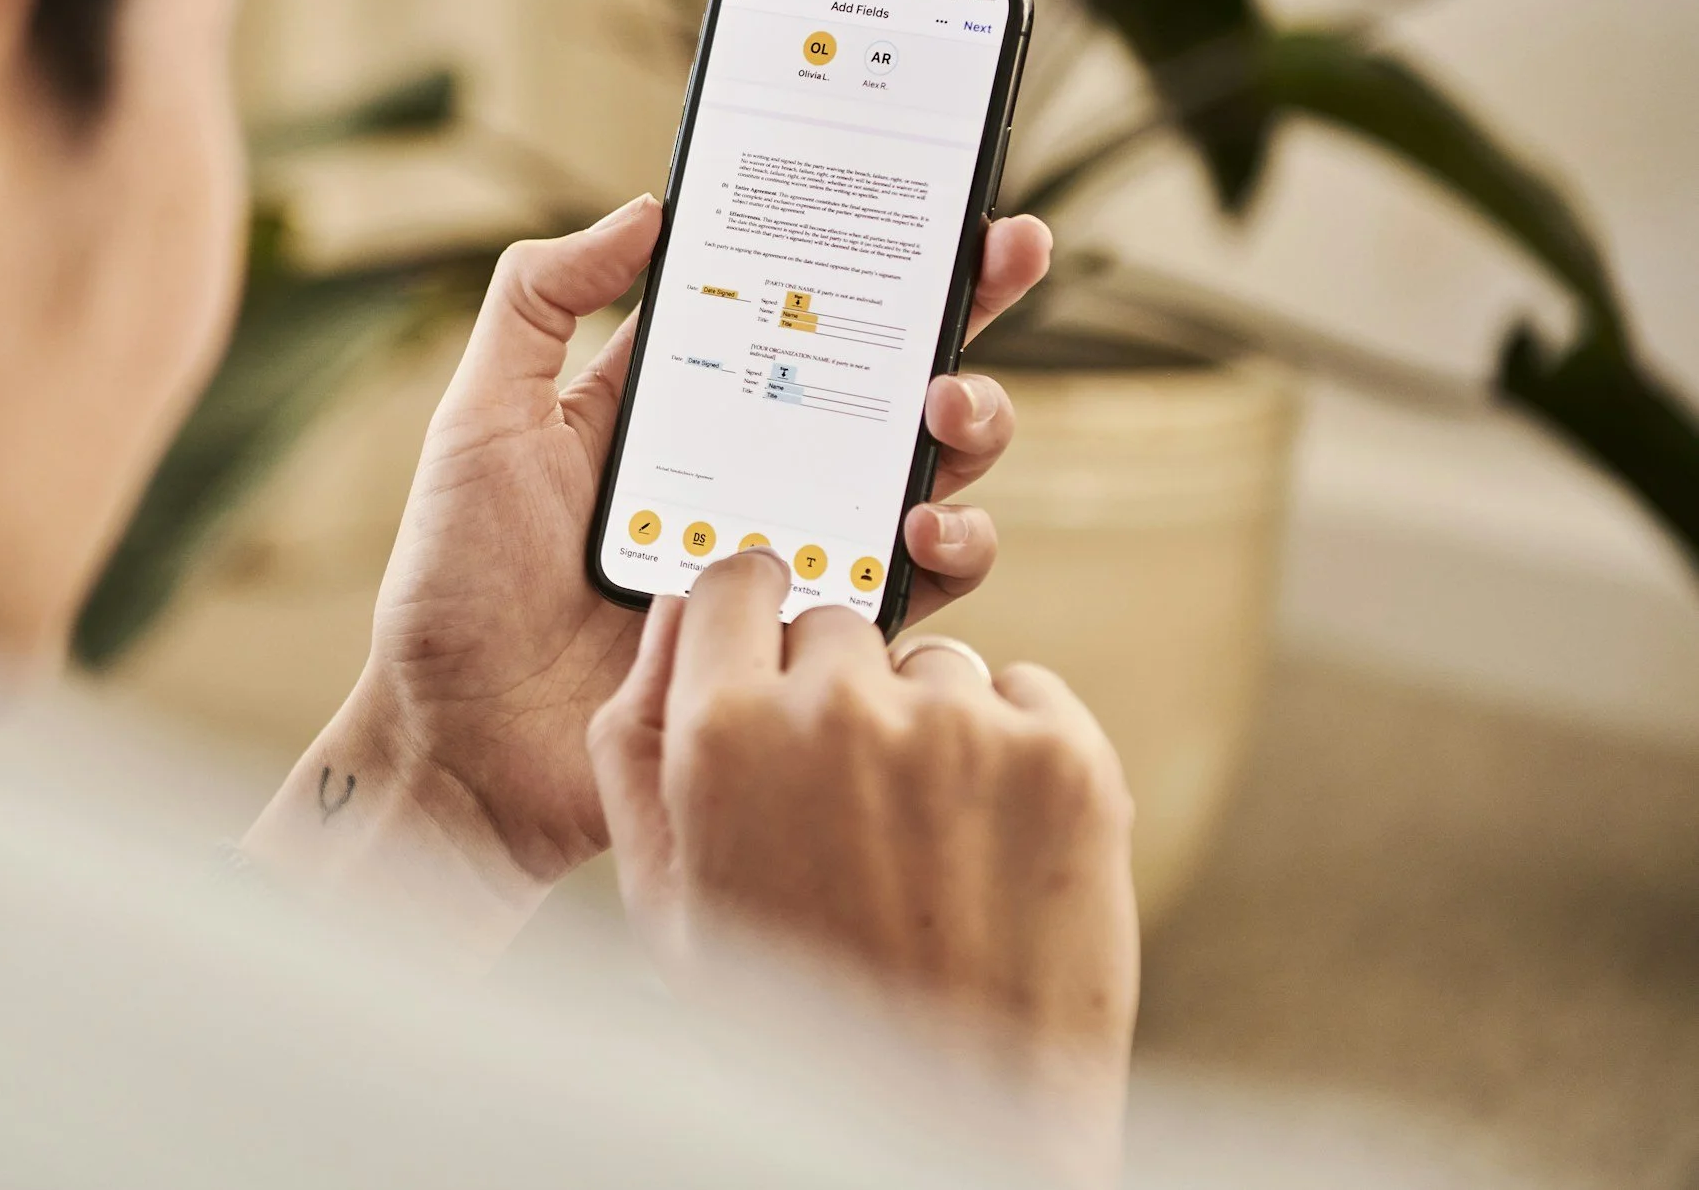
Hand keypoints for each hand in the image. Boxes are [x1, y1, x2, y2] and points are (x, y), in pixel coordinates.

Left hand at [240, 199, 1051, 957]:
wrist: (464, 746)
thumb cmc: (456, 585)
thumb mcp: (481, 419)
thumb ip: (539, 302)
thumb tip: (646, 208)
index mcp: (683, 409)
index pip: (795, 309)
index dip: (868, 251)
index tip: (936, 196)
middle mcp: (753, 472)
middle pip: (885, 377)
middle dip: (961, 311)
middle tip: (996, 264)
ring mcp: (790, 557)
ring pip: (921, 473)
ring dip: (965, 427)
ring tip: (947, 410)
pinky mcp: (811, 641)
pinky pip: (911, 591)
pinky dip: (944, 551)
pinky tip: (922, 529)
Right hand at [588, 547, 1137, 1181]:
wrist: (959, 1122)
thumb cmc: (797, 1016)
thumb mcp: (668, 897)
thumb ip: (636, 743)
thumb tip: (671, 614)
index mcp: (723, 736)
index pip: (736, 581)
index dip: (754, 616)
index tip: (772, 648)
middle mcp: (841, 711)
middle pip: (836, 625)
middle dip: (837, 690)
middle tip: (847, 802)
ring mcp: (963, 728)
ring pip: (935, 665)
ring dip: (928, 726)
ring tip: (925, 849)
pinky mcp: (1066, 754)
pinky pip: (1025, 693)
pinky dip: (1015, 749)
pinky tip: (991, 845)